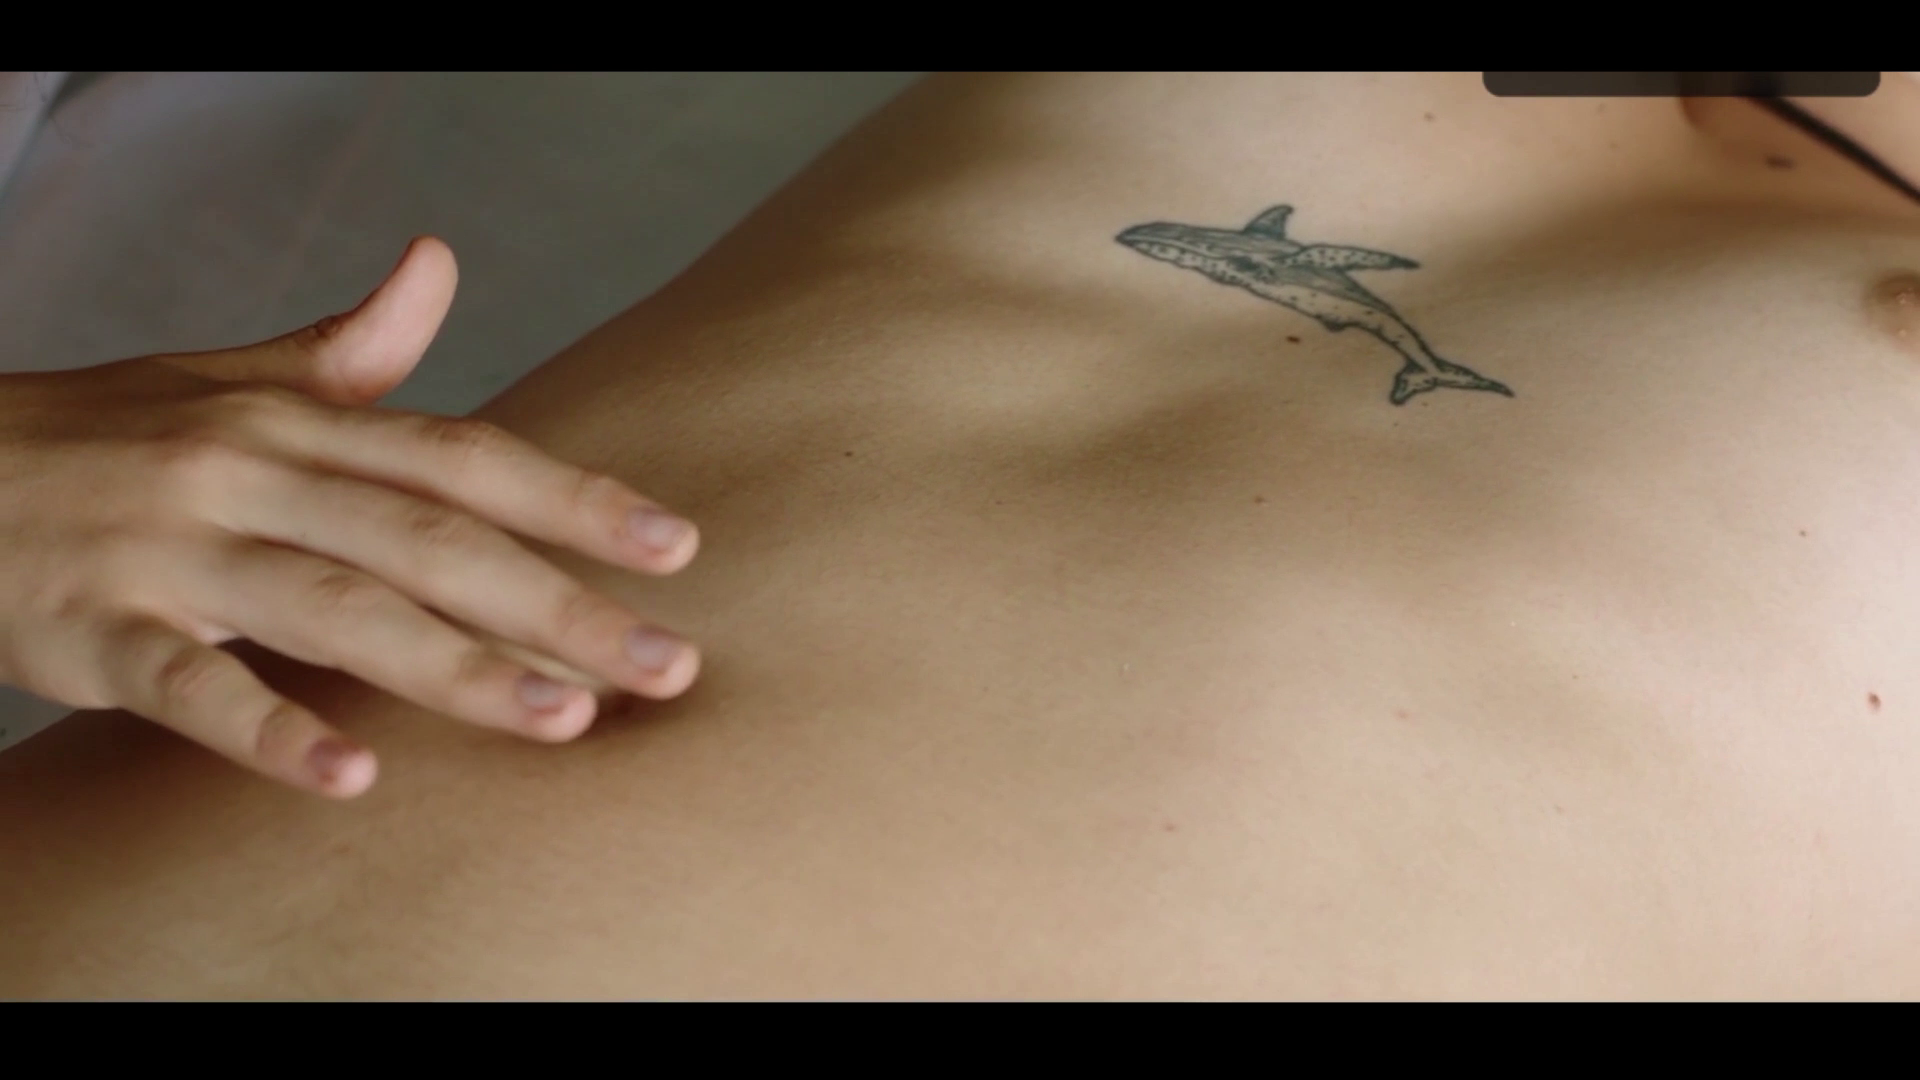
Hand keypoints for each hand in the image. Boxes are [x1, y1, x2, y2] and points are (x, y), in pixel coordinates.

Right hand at [0, 237, 699, 797]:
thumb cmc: (108, 434)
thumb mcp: (227, 381)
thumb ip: (347, 351)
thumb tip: (438, 262)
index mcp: (296, 422)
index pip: (464, 458)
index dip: (576, 501)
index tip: (678, 549)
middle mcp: (250, 473)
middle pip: (433, 541)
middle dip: (561, 606)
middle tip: (670, 667)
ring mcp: (173, 550)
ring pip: (339, 609)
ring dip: (458, 668)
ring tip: (565, 723)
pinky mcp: (96, 629)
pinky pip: (193, 685)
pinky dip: (271, 730)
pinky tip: (355, 775)